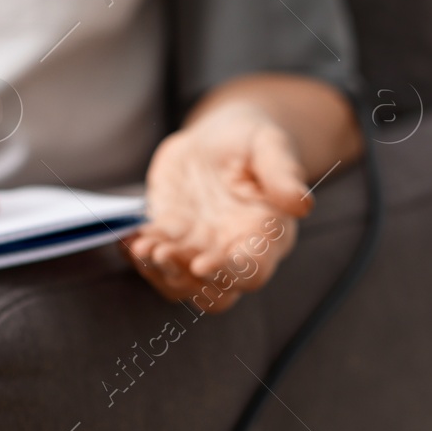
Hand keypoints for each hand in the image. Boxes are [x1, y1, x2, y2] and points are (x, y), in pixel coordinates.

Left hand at [124, 102, 311, 311]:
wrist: (217, 137)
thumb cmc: (249, 140)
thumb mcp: (268, 144)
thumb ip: (283, 173)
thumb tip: (302, 204)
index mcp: (265, 237)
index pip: (252, 271)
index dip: (229, 273)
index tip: (203, 265)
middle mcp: (233, 253)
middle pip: (214, 293)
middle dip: (185, 280)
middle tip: (162, 252)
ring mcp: (199, 251)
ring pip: (180, 284)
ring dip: (158, 271)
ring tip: (142, 245)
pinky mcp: (171, 241)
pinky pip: (154, 263)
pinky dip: (139, 255)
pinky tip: (129, 237)